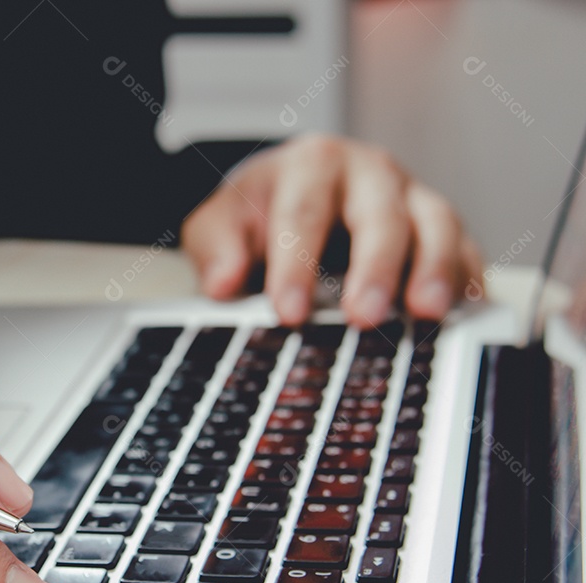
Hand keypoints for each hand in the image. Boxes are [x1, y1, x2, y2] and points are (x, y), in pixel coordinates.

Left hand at [181, 133, 484, 326]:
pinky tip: (465, 310)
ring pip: (437, 223)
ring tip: (427, 312)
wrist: (287, 193)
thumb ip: (216, 247)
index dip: (296, 265)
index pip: (303, 215)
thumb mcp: (218, 222)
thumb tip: (223, 282)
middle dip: (374, 267)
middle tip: (364, 315)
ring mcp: (410, 197)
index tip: (289, 311)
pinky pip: (466, 248)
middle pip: (380, 215)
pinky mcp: (438, 228)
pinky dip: (468, 277)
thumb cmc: (257, 211)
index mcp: (312, 165)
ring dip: (435, 268)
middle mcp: (369, 173)